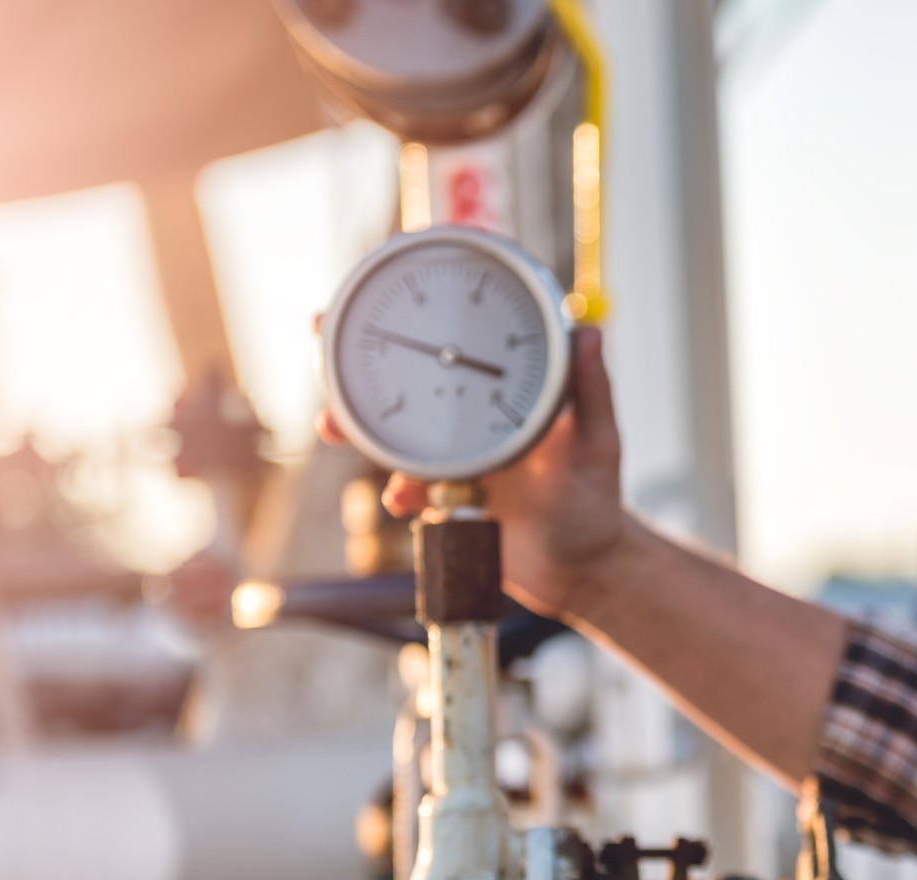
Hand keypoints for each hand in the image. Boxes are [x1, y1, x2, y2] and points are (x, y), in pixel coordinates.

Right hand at [317, 327, 632, 618]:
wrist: (579, 570)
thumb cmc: (595, 502)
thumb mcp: (597, 444)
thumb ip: (593, 393)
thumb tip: (589, 332)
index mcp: (510, 386)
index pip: (464, 330)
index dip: (427, 298)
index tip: (395, 272)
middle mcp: (473, 413)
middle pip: (408, 371)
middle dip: (358, 354)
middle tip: (320, 336)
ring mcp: (455, 452)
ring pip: (393, 427)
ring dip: (354, 424)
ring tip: (331, 425)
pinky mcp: (442, 493)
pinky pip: (405, 484)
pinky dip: (397, 489)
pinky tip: (401, 497)